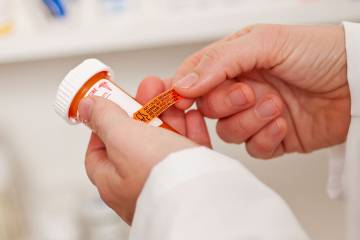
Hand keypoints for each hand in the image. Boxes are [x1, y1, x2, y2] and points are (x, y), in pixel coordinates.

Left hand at [79, 77, 210, 223]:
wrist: (202, 197)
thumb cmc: (158, 176)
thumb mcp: (122, 137)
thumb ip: (104, 118)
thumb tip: (87, 107)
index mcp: (112, 180)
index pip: (98, 149)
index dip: (105, 123)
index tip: (115, 104)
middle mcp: (137, 183)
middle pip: (135, 140)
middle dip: (144, 111)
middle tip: (152, 89)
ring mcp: (165, 181)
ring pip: (164, 142)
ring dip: (170, 117)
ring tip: (176, 97)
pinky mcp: (191, 178)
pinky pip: (188, 150)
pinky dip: (190, 130)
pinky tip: (192, 115)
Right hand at [172, 24, 350, 158]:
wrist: (358, 82)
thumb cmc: (318, 52)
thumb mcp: (265, 42)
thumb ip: (219, 61)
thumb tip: (183, 83)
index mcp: (233, 62)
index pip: (192, 78)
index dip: (180, 91)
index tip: (178, 100)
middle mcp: (240, 89)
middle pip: (207, 109)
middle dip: (226, 104)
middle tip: (249, 93)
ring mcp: (254, 115)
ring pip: (227, 132)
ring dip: (250, 121)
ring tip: (275, 106)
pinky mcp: (271, 137)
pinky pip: (253, 148)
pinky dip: (266, 138)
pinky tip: (283, 123)